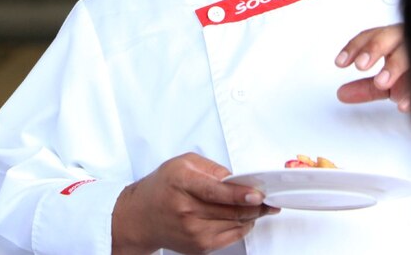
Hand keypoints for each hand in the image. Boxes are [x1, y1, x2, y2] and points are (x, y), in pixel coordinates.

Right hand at [111, 152, 278, 254]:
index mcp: (182, 182)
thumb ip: (212, 168)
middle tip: (268, 199)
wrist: (142, 217)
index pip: (215, 191)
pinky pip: (231, 237)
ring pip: (235, 224)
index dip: (240, 194)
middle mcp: (186, 210)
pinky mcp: (199, 246)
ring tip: (257, 206)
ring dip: (251, 215)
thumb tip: (237, 178)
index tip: (258, 194)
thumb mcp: (183, 163)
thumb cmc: (163, 186)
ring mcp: (193, 232)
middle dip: (255, 205)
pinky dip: (241, 226)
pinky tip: (242, 217)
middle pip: (230, 211)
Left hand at [335, 24, 410, 111]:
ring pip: (410, 51)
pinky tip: (405, 104)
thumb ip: (366, 87)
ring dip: (396, 65)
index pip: (370, 36)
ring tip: (383, 83)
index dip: (355, 47)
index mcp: (393, 38)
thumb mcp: (389, 82)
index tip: (341, 63)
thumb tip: (340, 94)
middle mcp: (409, 38)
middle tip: (361, 66)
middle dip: (375, 49)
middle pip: (389, 36)